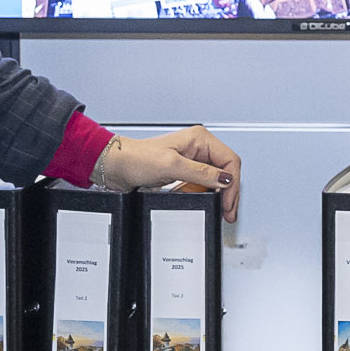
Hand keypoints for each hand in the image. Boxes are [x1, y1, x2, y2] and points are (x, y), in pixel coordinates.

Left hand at [93, 125, 244, 221]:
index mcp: (200, 138)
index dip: (232, 184)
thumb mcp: (172, 166)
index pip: (230, 161)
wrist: (117, 167)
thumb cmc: (137, 159)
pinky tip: (198, 200)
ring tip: (215, 207)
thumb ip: (201, 173)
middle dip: (228, 192)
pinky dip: (203, 195)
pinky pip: (203, 184)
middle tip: (228, 212)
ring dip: (216, 195)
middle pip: (226, 171)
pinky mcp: (186, 171)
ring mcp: (193, 159)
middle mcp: (199, 147)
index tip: (228, 203)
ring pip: (216, 179)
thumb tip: (225, 180)